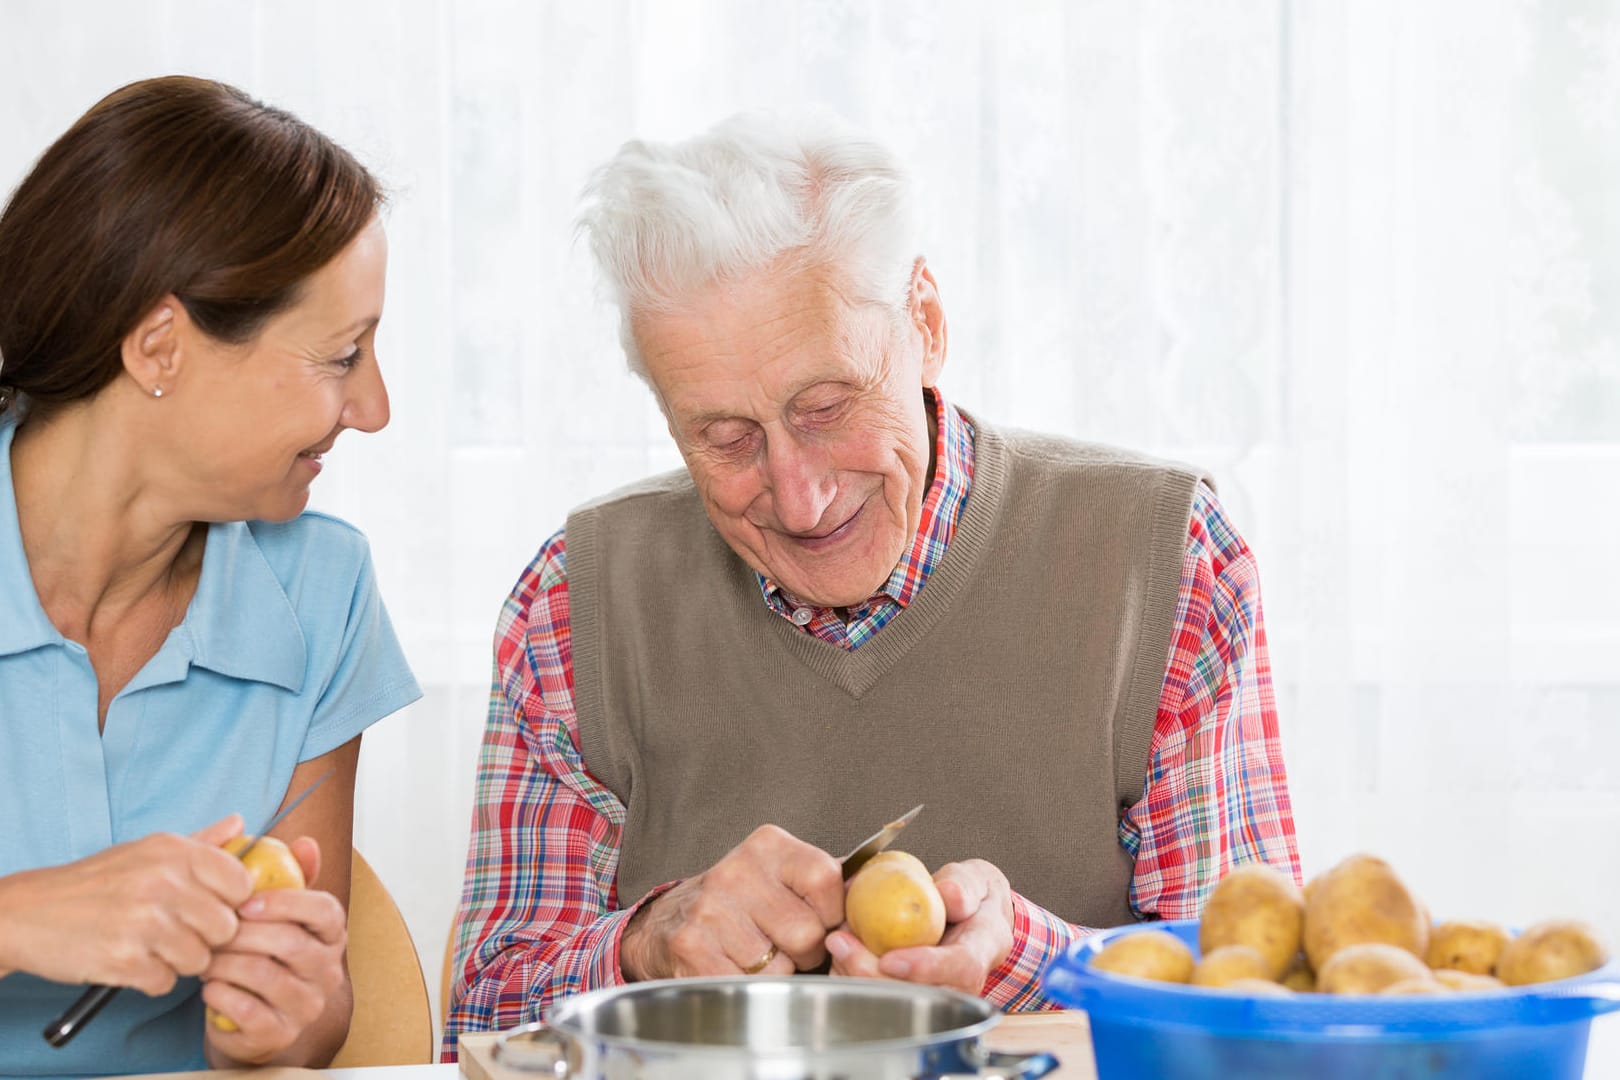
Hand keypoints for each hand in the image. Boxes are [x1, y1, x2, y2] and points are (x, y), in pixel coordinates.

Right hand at [0, 815, 251, 993]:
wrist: (28, 912)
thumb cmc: (96, 882)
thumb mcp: (146, 851)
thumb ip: (200, 842)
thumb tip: (240, 824)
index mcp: (175, 852)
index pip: (242, 885)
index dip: (230, 903)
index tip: (209, 908)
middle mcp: (164, 882)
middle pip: (226, 928)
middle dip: (205, 938)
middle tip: (175, 933)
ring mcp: (144, 922)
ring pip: (200, 960)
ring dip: (178, 961)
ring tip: (149, 946)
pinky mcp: (124, 959)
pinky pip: (166, 982)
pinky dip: (150, 979)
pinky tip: (130, 961)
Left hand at [202, 839, 348, 1065]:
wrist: (253, 1019)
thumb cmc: (263, 956)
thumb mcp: (278, 916)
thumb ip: (290, 877)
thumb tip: (305, 842)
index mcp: (332, 935)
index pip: (326, 910)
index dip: (287, 903)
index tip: (246, 903)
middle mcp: (328, 971)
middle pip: (290, 943)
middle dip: (242, 934)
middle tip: (211, 930)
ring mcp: (307, 1006)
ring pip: (265, 976)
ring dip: (225, 963)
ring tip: (204, 957)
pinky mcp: (280, 1034)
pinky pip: (247, 1010)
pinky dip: (220, 995)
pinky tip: (209, 987)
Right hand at [620, 825, 843, 979]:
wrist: (669, 920)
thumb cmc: (741, 901)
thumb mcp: (782, 874)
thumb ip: (827, 882)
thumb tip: (874, 892)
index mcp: (768, 847)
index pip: (826, 879)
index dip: (834, 913)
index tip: (825, 921)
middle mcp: (736, 872)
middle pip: (806, 932)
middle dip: (806, 950)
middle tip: (788, 945)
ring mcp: (710, 909)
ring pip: (779, 966)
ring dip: (778, 972)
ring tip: (759, 955)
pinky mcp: (690, 947)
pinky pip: (748, 985)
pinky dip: (752, 988)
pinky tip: (738, 967)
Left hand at [826, 859, 1014, 995]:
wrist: (975, 919)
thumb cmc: (974, 900)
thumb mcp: (976, 880)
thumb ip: (964, 884)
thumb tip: (949, 894)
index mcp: (982, 949)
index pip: (961, 968)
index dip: (926, 969)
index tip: (890, 960)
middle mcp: (962, 982)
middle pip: (920, 995)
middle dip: (873, 974)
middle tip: (840, 941)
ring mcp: (938, 994)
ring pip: (895, 1002)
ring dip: (857, 975)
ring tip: (838, 941)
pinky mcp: (915, 996)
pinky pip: (881, 998)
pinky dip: (854, 976)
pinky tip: (842, 952)